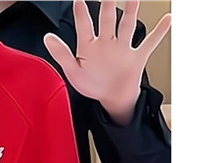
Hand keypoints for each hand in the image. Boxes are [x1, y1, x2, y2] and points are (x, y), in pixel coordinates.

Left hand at [44, 0, 170, 124]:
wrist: (112, 99)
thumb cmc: (93, 85)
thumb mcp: (72, 71)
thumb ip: (61, 54)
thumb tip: (47, 37)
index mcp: (89, 46)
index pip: (84, 24)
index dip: (80, 11)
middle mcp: (107, 42)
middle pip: (107, 18)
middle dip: (107, 2)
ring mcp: (122, 48)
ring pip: (127, 25)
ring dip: (131, 10)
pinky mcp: (136, 57)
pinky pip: (149, 43)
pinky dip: (159, 32)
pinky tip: (168, 19)